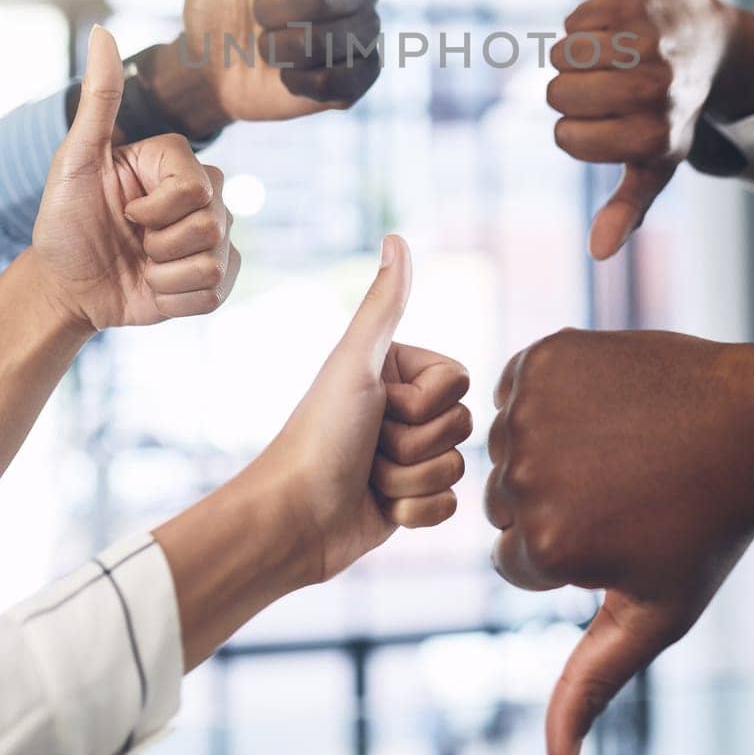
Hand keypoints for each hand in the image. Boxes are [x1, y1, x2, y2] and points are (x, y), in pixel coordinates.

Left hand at [33, 26, 239, 329]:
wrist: (65, 286)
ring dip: (164, 276)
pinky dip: (176, 300)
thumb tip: (101, 32)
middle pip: (213, 224)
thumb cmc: (65, 220)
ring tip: (141, 266)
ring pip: (214, 261)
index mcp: (176, 162)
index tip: (121, 211)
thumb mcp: (74, 160)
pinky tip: (155, 289)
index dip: (154, 211)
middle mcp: (203, 194)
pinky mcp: (215, 278)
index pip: (195, 187)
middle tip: (131, 241)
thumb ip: (99, 99)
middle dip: (159, 245)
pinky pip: (216, 292)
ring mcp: (214, 237)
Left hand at [180, 0, 380, 122]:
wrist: (207, 64)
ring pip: (342, 38)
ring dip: (286, 47)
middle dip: (280, 8)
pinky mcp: (357, 81)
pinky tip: (285, 76)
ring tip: (268, 47)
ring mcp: (362, 34)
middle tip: (256, 17)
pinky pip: (346, 80)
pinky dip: (304, 81)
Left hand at [258, 234, 471, 583]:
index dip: (422, 402)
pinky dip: (415, 512)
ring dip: (409, 479)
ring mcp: (410, 456)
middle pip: (460, 425)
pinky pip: (450, 506)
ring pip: (456, 467)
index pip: (457, 381)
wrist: (293, 518)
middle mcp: (405, 409)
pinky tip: (379, 507)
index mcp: (399, 370)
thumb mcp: (356, 363)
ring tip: (367, 476)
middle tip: (368, 445)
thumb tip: (396, 237)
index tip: (377, 405)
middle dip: (413, 445)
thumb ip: (384, 303)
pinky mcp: (412, 500)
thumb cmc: (320, 434)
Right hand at [484, 328, 753, 754]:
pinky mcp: (542, 356)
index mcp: (545, 544)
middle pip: (502, 502)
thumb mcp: (654, 612)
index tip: (624, 528)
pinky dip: (546, 394)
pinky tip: (602, 404)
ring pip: (505, 444)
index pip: (515, 560)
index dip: (570, 551)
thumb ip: (592, 683)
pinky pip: (514, 386)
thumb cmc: (708, 525)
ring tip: (616, 443)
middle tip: (625, 484)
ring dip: (545, 445)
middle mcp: (524, 475)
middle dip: (551, 498)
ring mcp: (531, 410)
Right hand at [547, 0, 753, 258]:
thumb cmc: (673, 110)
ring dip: (575, 56)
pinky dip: (585, 25)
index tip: (606, 121)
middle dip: (571, 90)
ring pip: (561, 55)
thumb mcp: (657, 161)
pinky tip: (617, 29)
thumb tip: (597, 252)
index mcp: (655, 136)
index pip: (567, 138)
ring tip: (611, 57)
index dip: (575, 129)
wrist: (713, 41)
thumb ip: (627, 207)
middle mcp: (654, 90)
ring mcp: (647, 43)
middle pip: (558, 95)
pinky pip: (573, 21)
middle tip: (607, 84)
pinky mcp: (637, 2)